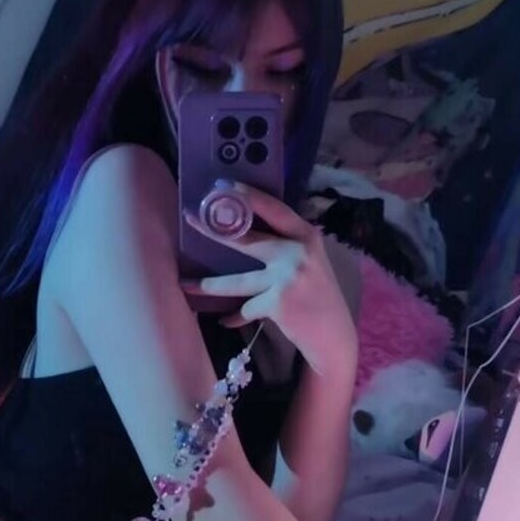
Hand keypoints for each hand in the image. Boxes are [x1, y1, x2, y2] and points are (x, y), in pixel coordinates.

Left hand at [183, 185, 357, 373]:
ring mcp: (287, 277)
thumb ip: (286, 248)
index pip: (274, 209)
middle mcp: (298, 252)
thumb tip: (243, 236)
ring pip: (237, 281)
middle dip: (213, 231)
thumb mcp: (310, 263)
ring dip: (209, 286)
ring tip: (186, 285)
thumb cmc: (318, 298)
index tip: (224, 186)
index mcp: (307, 236)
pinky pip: (246, 308)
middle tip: (189, 219)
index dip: (248, 196)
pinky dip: (236, 316)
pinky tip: (228, 321)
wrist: (333, 335)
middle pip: (246, 240)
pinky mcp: (278, 302)